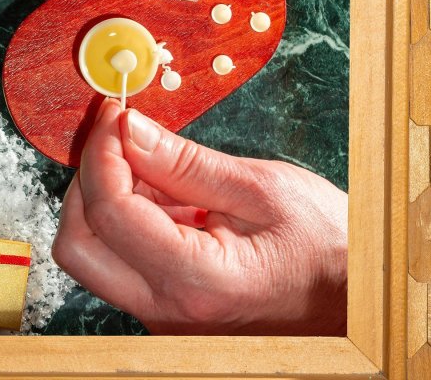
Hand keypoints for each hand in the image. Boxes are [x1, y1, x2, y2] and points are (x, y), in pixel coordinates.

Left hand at [52, 99, 347, 335]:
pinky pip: (120, 257)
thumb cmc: (325, 247)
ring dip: (106, 197)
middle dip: (86, 181)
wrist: (352, 298)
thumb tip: (129, 130)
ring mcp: (161, 313)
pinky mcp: (163, 304)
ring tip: (153, 164)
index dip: (101, 153)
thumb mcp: (262, 190)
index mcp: (195, 280)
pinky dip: (127, 215)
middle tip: (116, 138)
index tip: (114, 116)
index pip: (109, 212)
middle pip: (78, 245)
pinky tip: (164, 191)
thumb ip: (185, 162)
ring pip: (93, 252)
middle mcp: (167, 309)